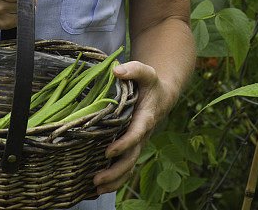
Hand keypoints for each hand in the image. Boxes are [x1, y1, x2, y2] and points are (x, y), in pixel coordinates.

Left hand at [93, 61, 175, 195]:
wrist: (162, 95)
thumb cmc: (150, 83)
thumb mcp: (146, 72)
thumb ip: (133, 70)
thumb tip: (116, 71)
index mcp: (146, 118)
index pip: (136, 134)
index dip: (123, 144)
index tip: (108, 152)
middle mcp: (142, 135)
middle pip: (131, 158)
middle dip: (115, 171)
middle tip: (96, 179)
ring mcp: (138, 144)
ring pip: (129, 167)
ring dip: (114, 180)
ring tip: (96, 188)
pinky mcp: (132, 147)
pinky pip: (126, 167)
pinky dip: (115, 179)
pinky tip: (99, 187)